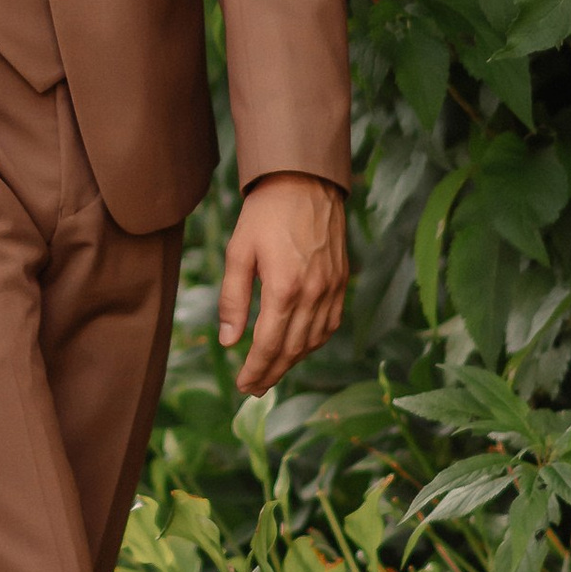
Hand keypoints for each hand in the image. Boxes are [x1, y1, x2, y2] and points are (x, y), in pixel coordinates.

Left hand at [218, 174, 347, 396]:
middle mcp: (313, 294)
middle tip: (252, 389)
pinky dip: (313, 342)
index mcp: (284, 289)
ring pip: (314, 341)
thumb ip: (233, 299)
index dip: (255, 370)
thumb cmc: (265, 214)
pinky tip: (299, 347)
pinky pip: (330, 324)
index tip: (243, 386)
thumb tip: (229, 342)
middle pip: (293, 350)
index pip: (269, 345)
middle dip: (271, 373)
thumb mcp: (238, 252)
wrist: (306, 182)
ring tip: (272, 372)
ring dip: (292, 362)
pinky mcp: (341, 282)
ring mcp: (332, 289)